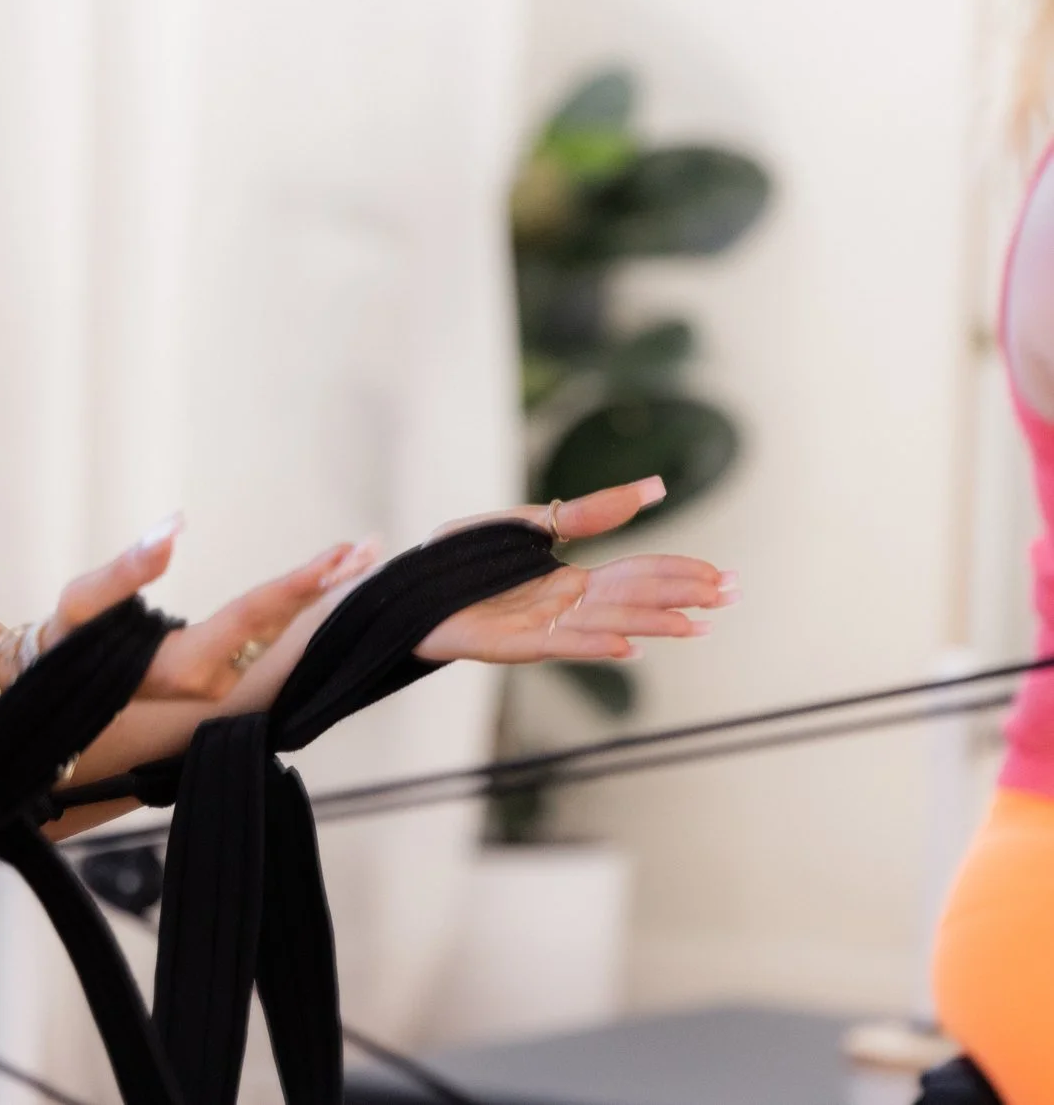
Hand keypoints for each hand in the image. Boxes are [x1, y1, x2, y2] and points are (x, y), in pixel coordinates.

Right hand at [42, 515, 374, 701]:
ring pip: (280, 634)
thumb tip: (173, 526)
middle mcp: (212, 680)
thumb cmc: (68, 639)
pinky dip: (299, 606)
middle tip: (370, 547)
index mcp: (183, 665)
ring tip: (360, 556)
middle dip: (326, 586)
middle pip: (280, 626)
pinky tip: (325, 582)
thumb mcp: (83, 601)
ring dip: (320, 594)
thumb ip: (128, 568)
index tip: (339, 557)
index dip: (296, 585)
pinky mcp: (223, 674)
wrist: (59, 684)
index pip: (251, 616)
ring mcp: (220, 683)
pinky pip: (270, 637)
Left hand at [414, 478, 735, 662]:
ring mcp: (540, 628)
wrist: (405, 585)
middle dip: (681, 599)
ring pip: (604, 625)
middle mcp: (565, 608)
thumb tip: (657, 489)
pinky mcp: (508, 643)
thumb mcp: (533, 524)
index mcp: (573, 582)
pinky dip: (593, 644)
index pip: (639, 575)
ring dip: (650, 625)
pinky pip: (557, 644)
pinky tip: (627, 646)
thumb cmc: (464, 558)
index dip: (681, 574)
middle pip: (632, 600)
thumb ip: (592, 511)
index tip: (727, 579)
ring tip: (693, 626)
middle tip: (730, 600)